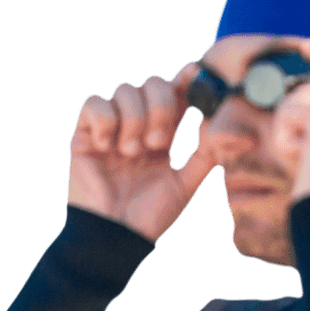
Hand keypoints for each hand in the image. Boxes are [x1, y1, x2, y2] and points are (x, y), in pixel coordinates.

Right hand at [67, 64, 216, 241]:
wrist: (116, 235)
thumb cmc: (151, 213)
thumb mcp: (187, 182)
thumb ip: (206, 152)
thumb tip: (223, 121)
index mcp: (165, 130)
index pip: (177, 92)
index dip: (187, 80)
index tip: (195, 75)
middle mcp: (139, 122)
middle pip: (153, 83)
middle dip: (161, 108)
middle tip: (158, 143)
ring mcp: (113, 126)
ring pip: (125, 90)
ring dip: (134, 120)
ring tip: (132, 153)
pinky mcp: (85, 132)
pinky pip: (94, 103)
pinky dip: (106, 120)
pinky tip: (107, 147)